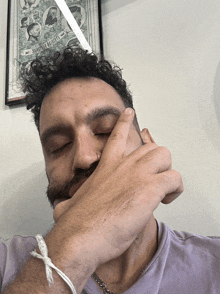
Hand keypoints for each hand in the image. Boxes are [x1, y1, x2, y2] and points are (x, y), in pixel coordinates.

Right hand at [53, 108, 182, 264]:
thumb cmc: (75, 224)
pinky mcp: (149, 189)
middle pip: (151, 147)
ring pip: (165, 155)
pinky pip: (175, 179)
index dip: (124, 122)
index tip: (129, 112)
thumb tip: (59, 208)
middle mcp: (123, 166)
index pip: (117, 135)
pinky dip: (175, 190)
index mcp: (106, 167)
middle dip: (157, 161)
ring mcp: (137, 174)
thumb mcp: (67, 206)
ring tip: (162, 190)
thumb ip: (67, 202)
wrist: (79, 236)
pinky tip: (165, 201)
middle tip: (154, 178)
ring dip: (168, 172)